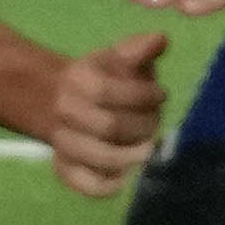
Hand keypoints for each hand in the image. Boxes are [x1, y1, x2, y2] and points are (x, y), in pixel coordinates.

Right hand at [40, 29, 167, 196]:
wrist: (62, 100)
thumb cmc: (103, 76)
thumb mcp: (118, 57)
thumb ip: (138, 49)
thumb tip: (160, 40)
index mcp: (77, 79)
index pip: (107, 91)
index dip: (142, 94)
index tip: (161, 94)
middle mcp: (64, 112)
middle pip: (108, 127)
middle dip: (141, 126)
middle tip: (156, 123)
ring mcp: (63, 143)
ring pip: (99, 158)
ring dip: (131, 156)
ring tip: (147, 149)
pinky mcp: (64, 169)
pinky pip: (85, 184)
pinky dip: (107, 185)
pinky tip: (125, 176)